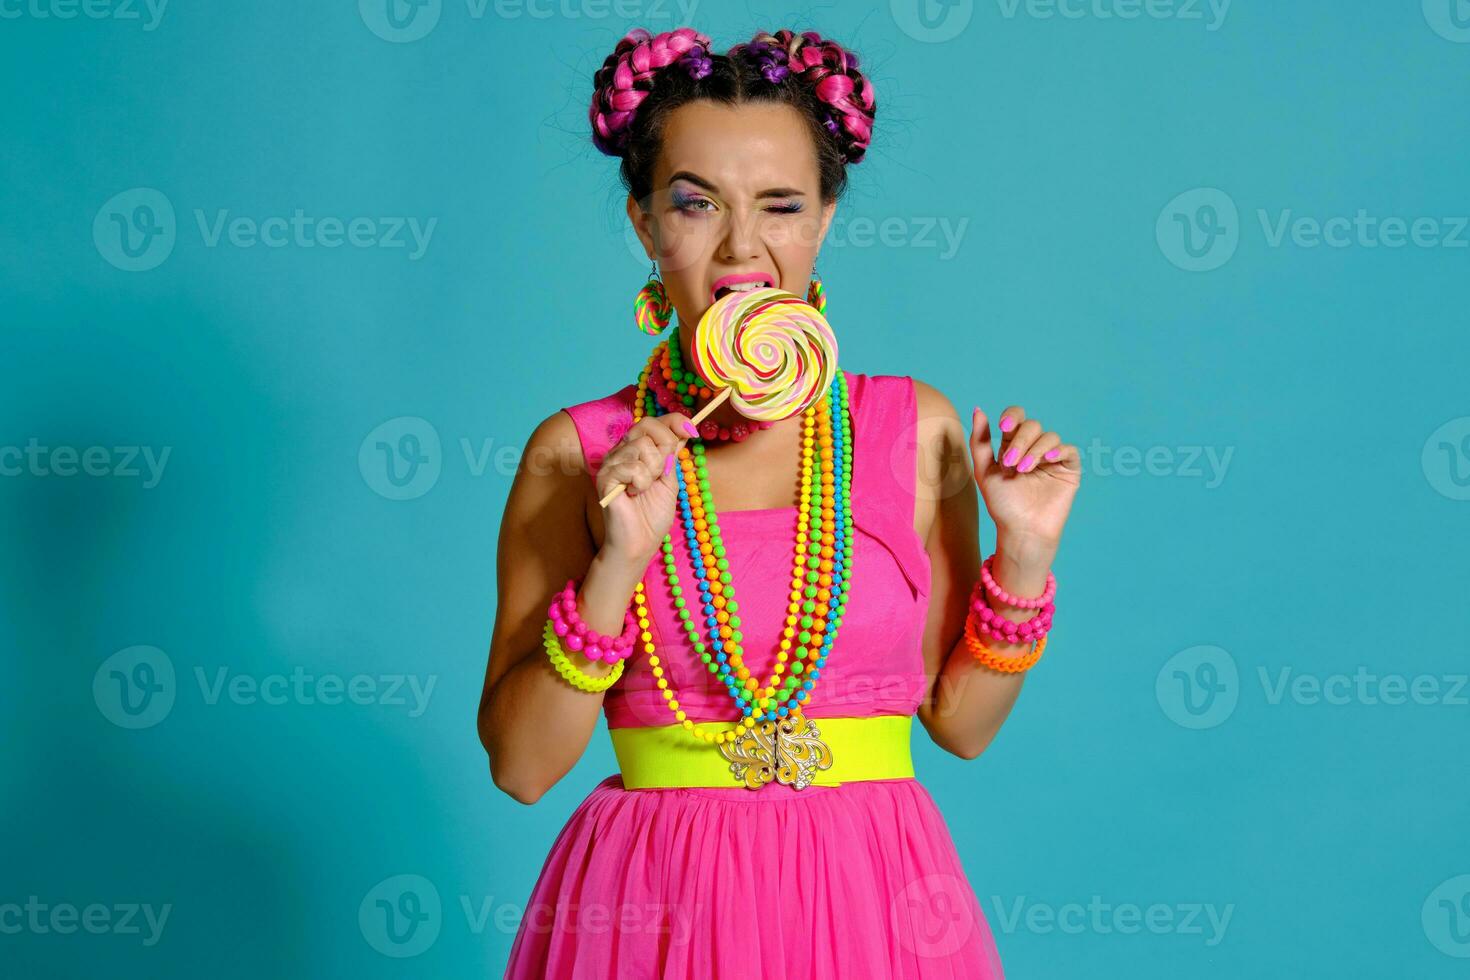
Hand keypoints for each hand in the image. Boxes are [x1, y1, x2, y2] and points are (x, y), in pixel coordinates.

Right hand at [595, 412, 696, 564]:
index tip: (693, 430)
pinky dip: (641, 482)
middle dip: (665, 445)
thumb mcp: (670, 480)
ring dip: (653, 470)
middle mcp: (621, 452)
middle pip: (646, 425)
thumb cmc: (652, 516)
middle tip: (663, 472)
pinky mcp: (605, 477)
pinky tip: (634, 494)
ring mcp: (611, 463)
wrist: (640, 543)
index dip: (674, 421)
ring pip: (641, 445)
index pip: (653, 423)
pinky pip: (632, 466)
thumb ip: (672, 456)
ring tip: (645, 488)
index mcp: (636, 451)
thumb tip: (684, 430)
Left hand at [969, 405, 1080, 549]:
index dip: (1012, 416)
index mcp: (1013, 445)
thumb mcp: (984, 471)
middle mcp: (1034, 448)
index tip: (1004, 426)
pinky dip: (1059, 450)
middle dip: (1020, 441)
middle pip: (1032, 426)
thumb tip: (977, 409)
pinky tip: (1048, 459)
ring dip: (1035, 449)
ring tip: (1024, 470)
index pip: (1016, 418)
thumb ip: (980, 441)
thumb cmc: (1002, 504)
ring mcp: (1052, 458)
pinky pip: (1069, 450)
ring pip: (1049, 436)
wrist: (1021, 530)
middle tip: (1010, 463)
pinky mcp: (1068, 469)